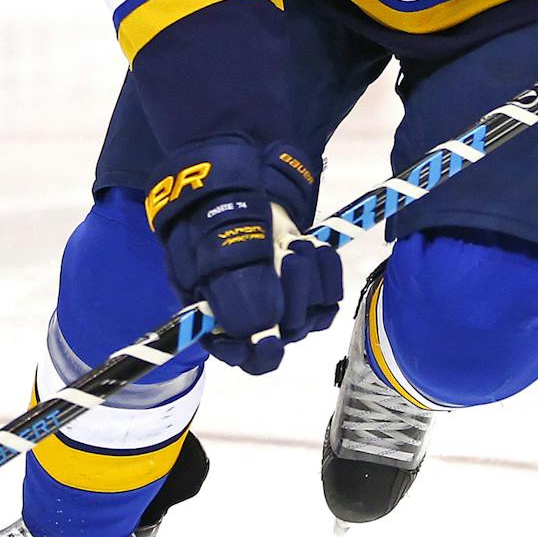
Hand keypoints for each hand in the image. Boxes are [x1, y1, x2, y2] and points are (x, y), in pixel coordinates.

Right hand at [147, 137, 342, 374]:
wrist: (238, 182)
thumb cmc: (209, 216)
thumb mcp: (207, 245)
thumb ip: (228, 287)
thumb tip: (260, 326)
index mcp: (217, 315)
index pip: (239, 355)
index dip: (256, 353)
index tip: (271, 339)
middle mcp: (254, 317)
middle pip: (284, 333)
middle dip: (292, 294)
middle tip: (288, 253)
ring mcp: (285, 304)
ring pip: (311, 316)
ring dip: (309, 276)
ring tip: (294, 241)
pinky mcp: (311, 288)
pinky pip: (330, 296)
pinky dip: (327, 270)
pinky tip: (314, 244)